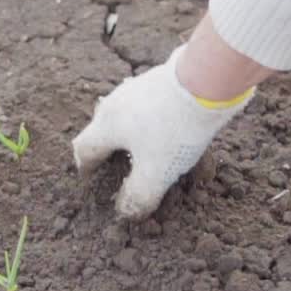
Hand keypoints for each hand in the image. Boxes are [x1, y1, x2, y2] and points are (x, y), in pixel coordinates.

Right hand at [72, 45, 252, 218]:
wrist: (207, 80)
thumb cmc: (175, 128)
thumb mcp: (156, 173)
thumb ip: (137, 196)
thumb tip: (125, 210)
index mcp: (106, 126)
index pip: (83, 149)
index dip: (85, 169)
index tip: (92, 180)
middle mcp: (116, 104)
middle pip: (105, 131)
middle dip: (113, 152)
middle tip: (124, 169)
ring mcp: (139, 88)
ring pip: (131, 118)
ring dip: (139, 138)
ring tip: (158, 154)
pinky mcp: (163, 80)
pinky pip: (155, 108)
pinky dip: (161, 125)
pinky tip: (182, 135)